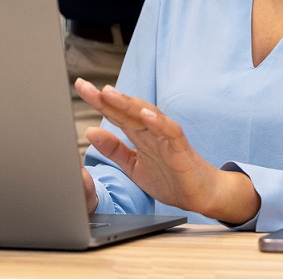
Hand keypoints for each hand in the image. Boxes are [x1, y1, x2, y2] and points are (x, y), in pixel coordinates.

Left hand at [74, 78, 258, 223]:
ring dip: (127, 103)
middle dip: (106, 98)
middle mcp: (151, 131)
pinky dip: (158, 121)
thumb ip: (114, 149)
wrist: (201, 196)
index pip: (116, 113)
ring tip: (108, 93)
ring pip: (146, 115)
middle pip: (127, 110)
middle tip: (84, 86)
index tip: (80, 86)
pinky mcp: (181, 148)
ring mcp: (166, 137)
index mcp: (139, 135)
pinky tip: (145, 114)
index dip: (98, 101)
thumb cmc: (171, 178)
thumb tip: (90, 131)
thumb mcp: (134, 166)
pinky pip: (170, 131)